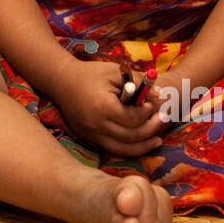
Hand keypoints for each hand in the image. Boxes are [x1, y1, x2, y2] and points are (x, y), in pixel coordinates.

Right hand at [51, 59, 168, 157]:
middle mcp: (96, 125)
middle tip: (162, 120)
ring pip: (123, 149)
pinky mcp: (88, 140)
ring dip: (143, 146)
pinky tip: (141, 143)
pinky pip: (113, 150)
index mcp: (102, 106)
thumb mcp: (115, 72)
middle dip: (150, 129)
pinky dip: (129, 149)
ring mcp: (91, 135)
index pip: (132, 118)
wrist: (61, 82)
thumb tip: (160, 93)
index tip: (150, 104)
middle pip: (130, 136)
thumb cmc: (91, 74)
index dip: (146, 113)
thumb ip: (138, 81)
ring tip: (158, 139)